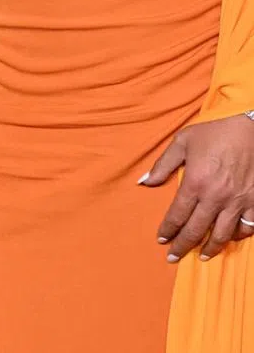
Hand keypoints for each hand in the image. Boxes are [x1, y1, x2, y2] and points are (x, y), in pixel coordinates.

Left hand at [140, 113, 253, 260]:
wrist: (251, 129)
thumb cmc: (214, 133)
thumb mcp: (182, 142)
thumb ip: (162, 165)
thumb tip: (144, 182)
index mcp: (195, 182)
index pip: (177, 214)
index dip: (168, 230)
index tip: (161, 240)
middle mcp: (216, 197)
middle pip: (197, 229)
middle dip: (183, 245)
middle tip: (173, 257)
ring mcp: (238, 202)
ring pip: (223, 235)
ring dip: (210, 248)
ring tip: (201, 255)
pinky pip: (248, 228)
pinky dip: (238, 236)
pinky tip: (229, 238)